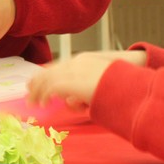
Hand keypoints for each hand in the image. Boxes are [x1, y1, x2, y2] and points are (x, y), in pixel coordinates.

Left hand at [26, 50, 147, 107]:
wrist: (134, 81)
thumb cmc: (121, 85)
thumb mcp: (100, 86)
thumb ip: (84, 91)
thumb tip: (70, 102)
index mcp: (84, 60)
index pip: (59, 66)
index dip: (45, 74)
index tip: (36, 82)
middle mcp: (77, 63)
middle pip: (50, 71)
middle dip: (38, 83)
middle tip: (29, 93)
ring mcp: (75, 72)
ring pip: (48, 79)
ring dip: (38, 91)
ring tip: (33, 102)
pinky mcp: (74, 82)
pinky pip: (53, 88)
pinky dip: (44, 95)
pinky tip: (42, 103)